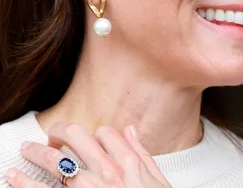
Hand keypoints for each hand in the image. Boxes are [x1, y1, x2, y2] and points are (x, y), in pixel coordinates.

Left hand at [4, 123, 170, 186]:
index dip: (93, 134)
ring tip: (26, 150)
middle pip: (75, 136)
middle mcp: (107, 171)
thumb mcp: (157, 180)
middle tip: (51, 137)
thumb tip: (130, 131)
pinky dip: (24, 182)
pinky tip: (13, 177)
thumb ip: (142, 153)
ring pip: (54, 159)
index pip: (104, 133)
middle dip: (59, 132)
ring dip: (36, 151)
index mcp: (129, 162)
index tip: (88, 140)